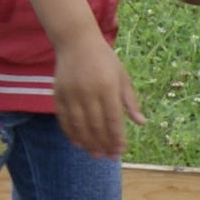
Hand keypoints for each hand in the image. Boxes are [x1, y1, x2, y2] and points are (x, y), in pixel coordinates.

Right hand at [51, 37, 144, 161]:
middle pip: (96, 125)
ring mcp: (71, 93)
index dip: (116, 137)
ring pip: (79, 125)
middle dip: (104, 144)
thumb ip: (130, 101)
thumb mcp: (122, 76)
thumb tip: (141, 123)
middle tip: (109, 157)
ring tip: (96, 154)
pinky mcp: (58, 94)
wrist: (76, 42)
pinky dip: (71, 133)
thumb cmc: (104, 60)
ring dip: (88, 143)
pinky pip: (64, 119)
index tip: (120, 150)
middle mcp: (88, 91)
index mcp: (107, 86)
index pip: (113, 119)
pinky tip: (79, 143)